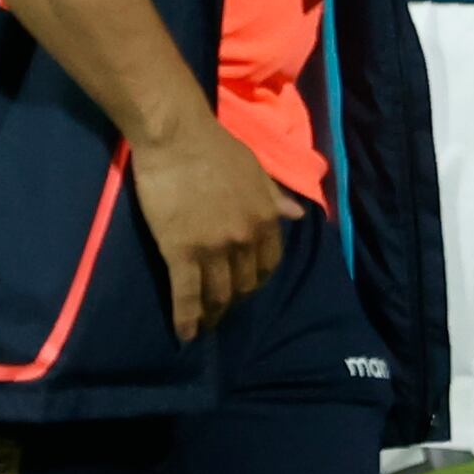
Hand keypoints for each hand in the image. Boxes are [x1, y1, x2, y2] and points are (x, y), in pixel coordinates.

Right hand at [129, 118, 291, 339]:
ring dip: (214, 315)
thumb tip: (297, 213)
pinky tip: (185, 335)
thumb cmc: (215, 146)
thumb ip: (274, 196)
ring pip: (218, 294)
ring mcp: (214, 249)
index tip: (246, 288)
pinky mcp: (181, 252)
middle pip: (244, 285)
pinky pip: (186, 293)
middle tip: (223, 309)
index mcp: (266, 220)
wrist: (176, 137)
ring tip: (206, 326)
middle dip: (235, 301)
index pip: (268, 264)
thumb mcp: (256, 170)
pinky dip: (187, 318)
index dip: (257, 281)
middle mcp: (245, 240)